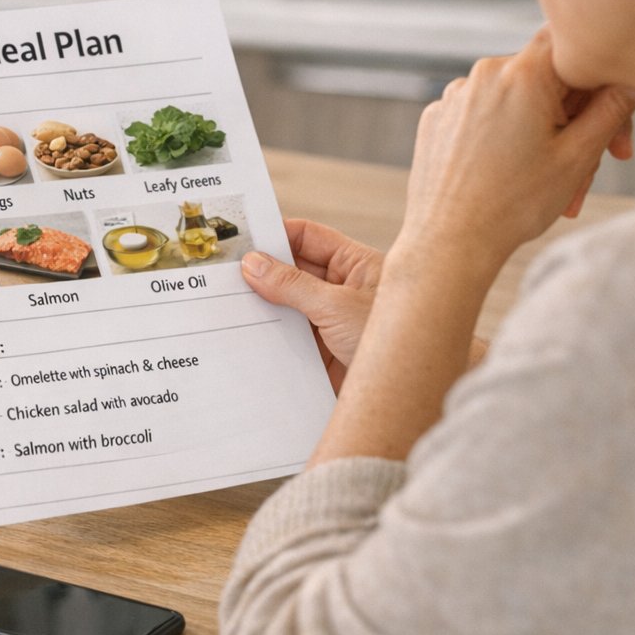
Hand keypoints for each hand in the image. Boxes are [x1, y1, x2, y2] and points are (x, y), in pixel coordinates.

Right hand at [241, 219, 384, 391]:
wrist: (408, 399)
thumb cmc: (395, 342)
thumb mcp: (337, 306)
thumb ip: (292, 285)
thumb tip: (254, 264)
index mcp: (355, 265)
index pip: (308, 238)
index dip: (276, 236)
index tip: (243, 241)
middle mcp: (343, 290)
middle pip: (294, 272)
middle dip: (263, 274)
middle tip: (226, 275)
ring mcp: (332, 322)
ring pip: (289, 307)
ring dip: (265, 308)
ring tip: (230, 306)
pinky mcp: (324, 353)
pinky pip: (291, 338)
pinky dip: (271, 338)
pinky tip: (248, 337)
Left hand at [397, 27, 634, 276]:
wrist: (448, 245)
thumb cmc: (514, 205)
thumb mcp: (579, 156)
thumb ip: (613, 108)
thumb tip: (633, 80)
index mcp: (520, 72)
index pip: (573, 46)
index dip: (600, 77)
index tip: (614, 118)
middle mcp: (481, 74)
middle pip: (546, 80)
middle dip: (577, 122)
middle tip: (598, 167)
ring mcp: (453, 97)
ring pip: (515, 104)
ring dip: (543, 138)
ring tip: (557, 190)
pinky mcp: (435, 120)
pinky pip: (482, 119)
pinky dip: (505, 143)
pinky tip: (513, 181)